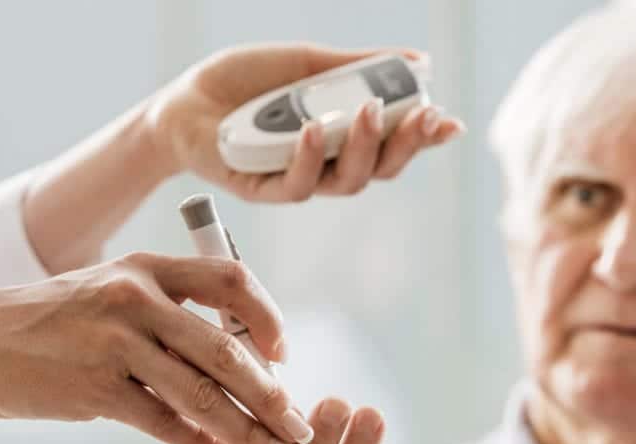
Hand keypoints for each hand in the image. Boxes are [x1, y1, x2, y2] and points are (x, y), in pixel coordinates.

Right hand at [0, 251, 312, 443]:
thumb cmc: (51, 320)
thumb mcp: (112, 291)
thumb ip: (169, 313)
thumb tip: (238, 357)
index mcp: (147, 267)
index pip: (231, 279)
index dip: (269, 317)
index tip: (285, 355)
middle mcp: (136, 298)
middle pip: (228, 348)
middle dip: (274, 394)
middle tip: (300, 426)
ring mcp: (115, 343)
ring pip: (204, 393)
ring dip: (249, 430)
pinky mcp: (95, 388)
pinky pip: (165, 422)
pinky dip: (200, 442)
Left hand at [151, 43, 463, 201]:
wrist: (184, 100)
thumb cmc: (244, 82)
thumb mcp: (305, 62)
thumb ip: (356, 65)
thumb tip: (419, 61)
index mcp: (341, 134)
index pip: (392, 141)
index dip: (424, 136)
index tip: (450, 120)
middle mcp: (326, 163)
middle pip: (380, 169)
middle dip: (408, 145)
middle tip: (426, 116)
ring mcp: (297, 178)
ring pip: (347, 181)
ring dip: (366, 147)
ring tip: (372, 111)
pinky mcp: (264, 190)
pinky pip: (297, 185)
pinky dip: (309, 156)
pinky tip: (313, 129)